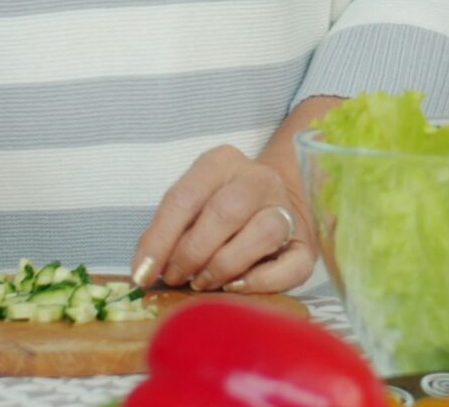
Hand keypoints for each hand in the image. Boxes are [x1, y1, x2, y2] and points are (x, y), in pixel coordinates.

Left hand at [133, 144, 314, 294]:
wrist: (276, 202)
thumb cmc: (220, 209)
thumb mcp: (190, 206)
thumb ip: (167, 232)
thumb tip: (144, 271)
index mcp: (221, 162)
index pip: (185, 196)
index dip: (159, 239)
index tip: (142, 274)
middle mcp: (258, 178)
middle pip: (225, 211)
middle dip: (192, 252)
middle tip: (175, 278)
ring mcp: (287, 209)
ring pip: (263, 232)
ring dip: (224, 266)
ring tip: (203, 283)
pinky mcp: (306, 245)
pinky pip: (291, 265)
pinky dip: (260, 281)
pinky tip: (236, 286)